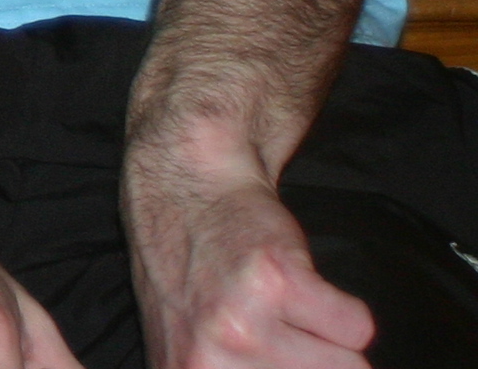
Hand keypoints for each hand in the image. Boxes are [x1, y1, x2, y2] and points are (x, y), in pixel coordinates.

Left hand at [124, 151, 371, 368]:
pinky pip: (357, 326)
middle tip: (279, 333)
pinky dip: (341, 306)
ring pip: (349, 367)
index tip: (288, 352)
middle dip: (317, 364)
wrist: (186, 191)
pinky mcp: (274, 283)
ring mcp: (238, 327)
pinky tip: (297, 282)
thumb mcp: (190, 352)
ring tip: (283, 308)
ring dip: (330, 338)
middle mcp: (207, 365)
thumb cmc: (194, 277)